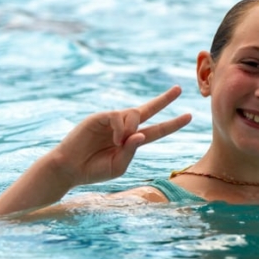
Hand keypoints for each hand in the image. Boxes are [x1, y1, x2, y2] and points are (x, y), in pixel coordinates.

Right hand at [49, 86, 191, 186]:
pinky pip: (118, 117)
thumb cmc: (93, 170)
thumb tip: (142, 133)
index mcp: (132, 140)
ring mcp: (112, 121)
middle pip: (149, 109)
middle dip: (164, 99)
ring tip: (119, 143)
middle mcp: (124, 128)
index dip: (173, 124)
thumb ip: (132, 151)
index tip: (189, 116)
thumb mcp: (119, 166)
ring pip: (134, 113)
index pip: (157, 129)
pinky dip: (121, 128)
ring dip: (132, 127)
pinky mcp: (100, 117)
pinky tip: (115, 139)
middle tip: (179, 89)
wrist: (69, 169)